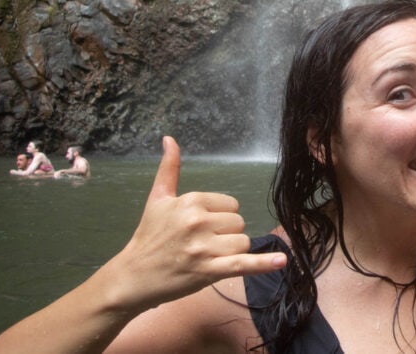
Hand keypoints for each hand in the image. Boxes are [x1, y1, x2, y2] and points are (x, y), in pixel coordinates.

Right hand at [108, 136, 286, 311]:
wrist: (133, 277)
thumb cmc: (148, 236)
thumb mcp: (158, 198)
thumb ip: (169, 168)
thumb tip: (169, 138)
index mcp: (191, 201)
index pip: (231, 205)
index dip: (220, 217)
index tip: (199, 227)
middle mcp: (199, 221)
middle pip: (238, 223)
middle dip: (225, 235)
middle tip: (200, 244)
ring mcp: (204, 247)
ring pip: (242, 243)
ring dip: (231, 252)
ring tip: (206, 258)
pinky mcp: (208, 271)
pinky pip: (242, 263)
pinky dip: (263, 264)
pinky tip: (281, 262)